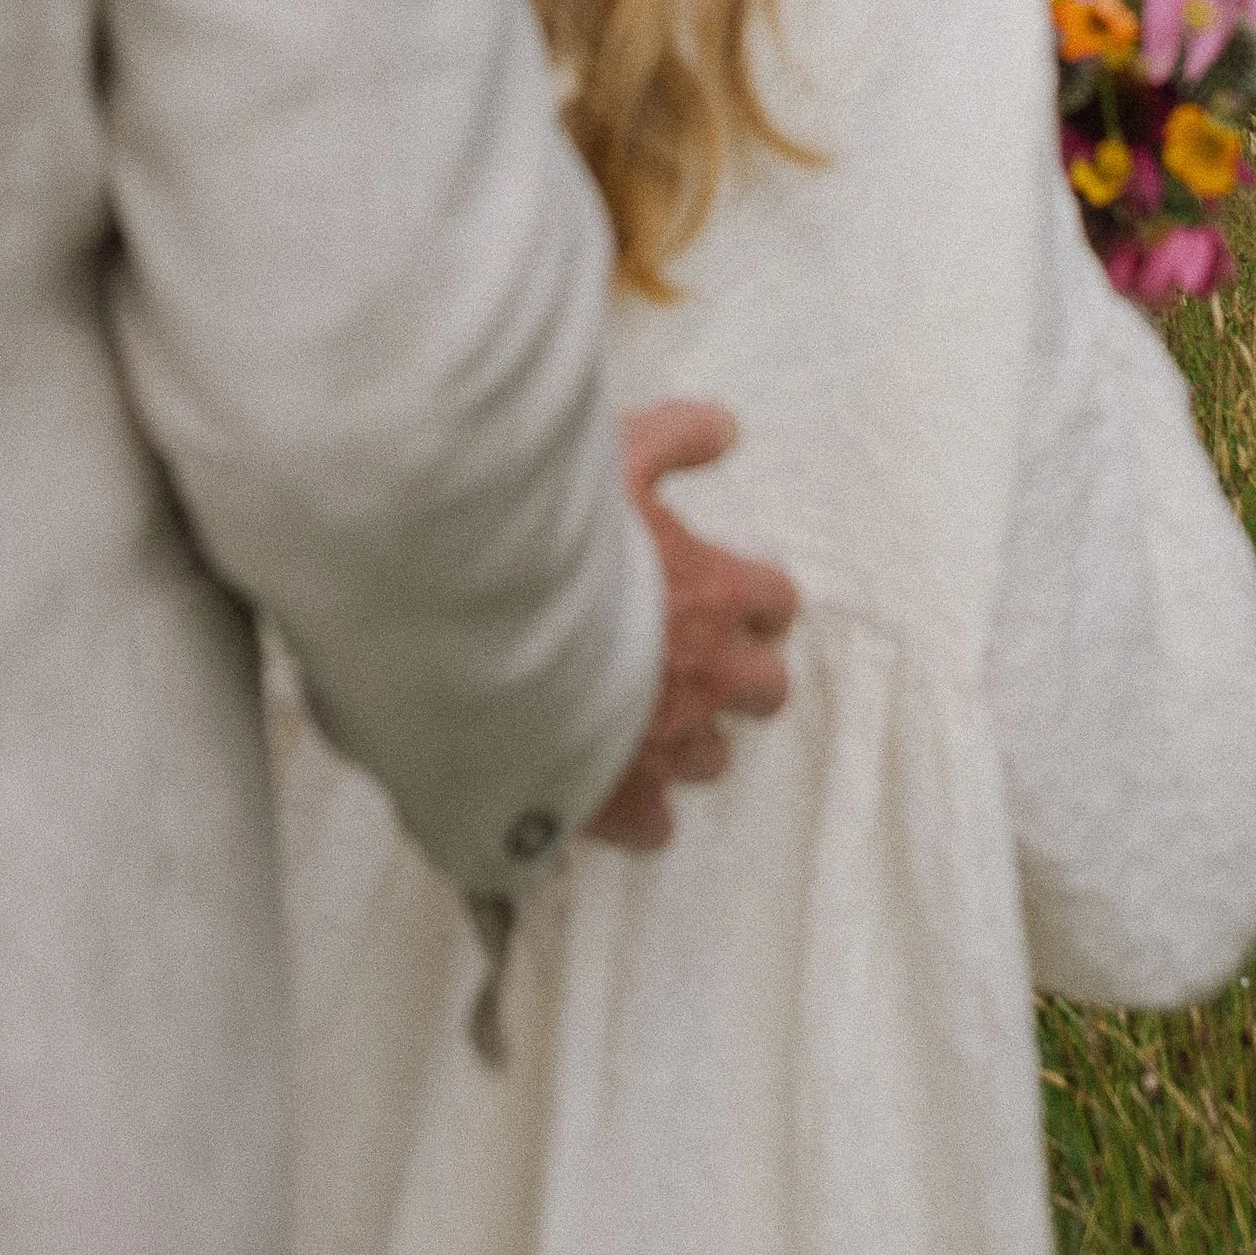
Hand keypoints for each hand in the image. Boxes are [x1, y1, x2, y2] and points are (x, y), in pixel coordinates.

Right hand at [587, 400, 797, 853]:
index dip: (753, 597)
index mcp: (716, 594)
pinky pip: (657, 826)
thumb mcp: (617, 454)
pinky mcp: (618, 798)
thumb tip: (727, 427)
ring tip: (652, 715)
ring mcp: (667, 743)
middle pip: (765, 689)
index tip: (728, 592)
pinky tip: (616, 785)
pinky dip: (644, 811)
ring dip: (693, 735)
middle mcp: (707, 675)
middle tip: (699, 654)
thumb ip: (677, 436)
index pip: (774, 602)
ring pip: (714, 757)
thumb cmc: (550, 538)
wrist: (481, 628)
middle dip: (741, 673)